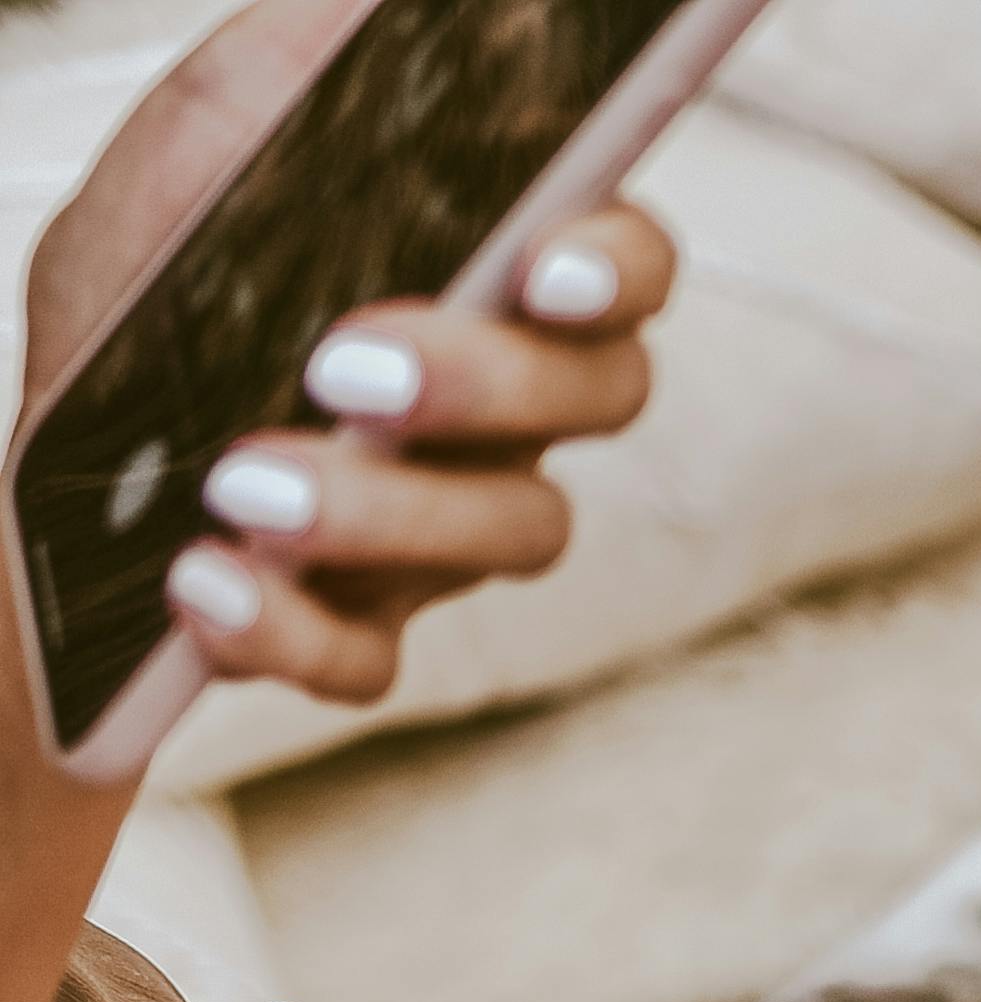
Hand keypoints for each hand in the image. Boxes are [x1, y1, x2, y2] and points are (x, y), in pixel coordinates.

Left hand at [35, 0, 680, 716]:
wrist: (45, 477)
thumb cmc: (152, 291)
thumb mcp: (200, 148)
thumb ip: (300, 72)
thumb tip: (385, 7)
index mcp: (495, 281)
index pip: (625, 261)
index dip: (616, 266)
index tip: (549, 265)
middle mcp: (511, 409)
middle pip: (603, 397)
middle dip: (488, 381)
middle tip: (349, 367)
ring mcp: (454, 534)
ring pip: (516, 535)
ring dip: (379, 512)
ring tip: (237, 484)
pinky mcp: (369, 637)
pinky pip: (372, 660)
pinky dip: (286, 629)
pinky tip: (199, 583)